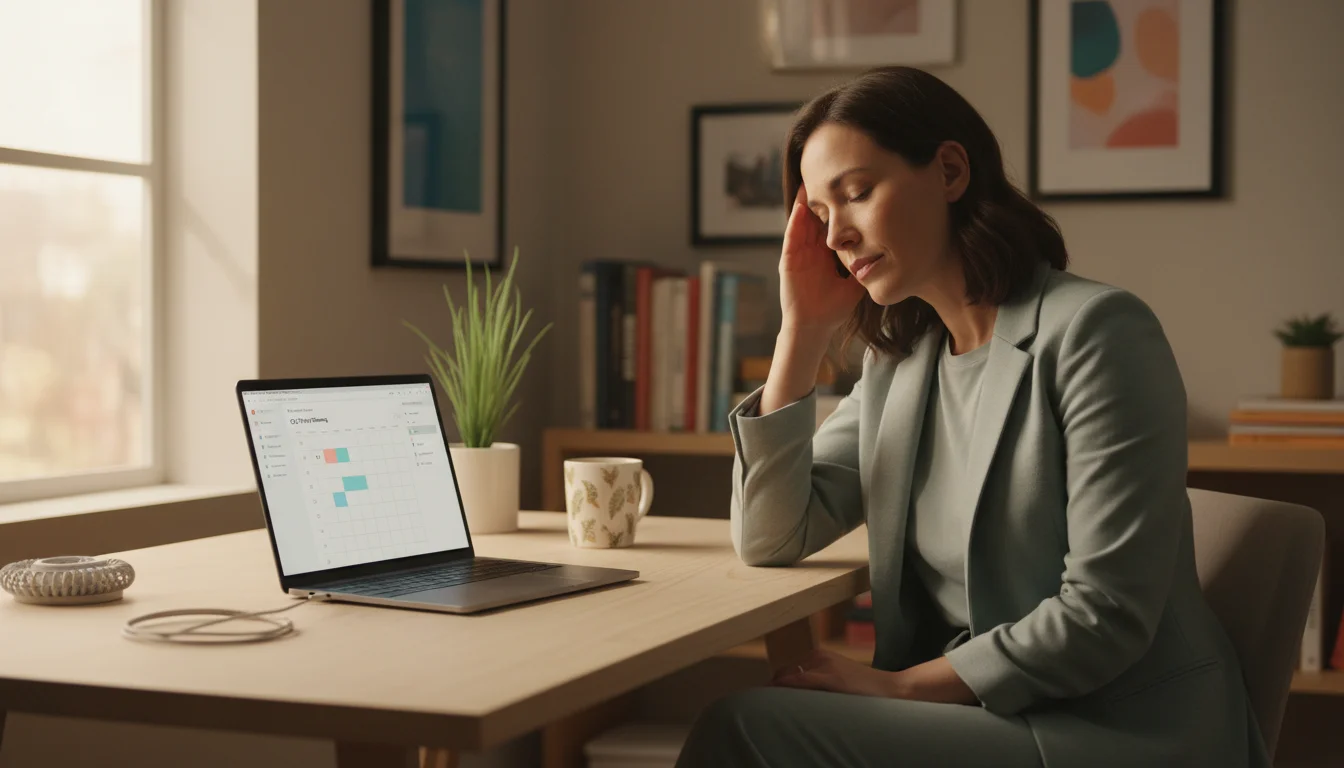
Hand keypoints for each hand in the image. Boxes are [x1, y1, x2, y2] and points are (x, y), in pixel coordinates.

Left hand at [770, 649, 897, 697]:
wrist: (890, 689)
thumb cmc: (863, 690)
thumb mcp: (837, 679)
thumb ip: (817, 681)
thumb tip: (794, 693)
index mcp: (819, 656)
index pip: (788, 670)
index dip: (775, 684)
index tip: (765, 696)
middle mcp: (819, 657)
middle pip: (784, 672)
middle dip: (773, 687)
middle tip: (766, 704)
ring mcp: (824, 666)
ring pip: (789, 676)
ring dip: (778, 689)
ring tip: (770, 704)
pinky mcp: (830, 678)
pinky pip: (800, 680)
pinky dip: (785, 685)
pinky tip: (776, 691)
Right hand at [779, 187, 866, 333]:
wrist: (815, 327)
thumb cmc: (833, 309)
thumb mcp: (855, 284)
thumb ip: (865, 269)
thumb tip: (887, 256)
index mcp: (825, 254)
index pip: (830, 225)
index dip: (836, 207)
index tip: (846, 189)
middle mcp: (810, 251)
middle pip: (814, 218)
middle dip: (819, 198)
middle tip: (825, 174)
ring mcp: (798, 254)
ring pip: (801, 223)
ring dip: (804, 203)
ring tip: (809, 181)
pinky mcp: (788, 262)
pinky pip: (792, 238)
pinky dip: (795, 223)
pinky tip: (801, 208)